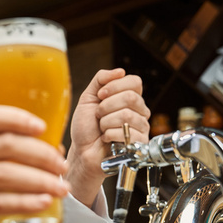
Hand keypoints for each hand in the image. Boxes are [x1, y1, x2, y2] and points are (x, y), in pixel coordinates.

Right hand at [0, 105, 67, 222]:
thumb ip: (6, 155)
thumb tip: (54, 152)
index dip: (16, 118)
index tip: (42, 127)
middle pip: (3, 145)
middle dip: (40, 154)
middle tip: (62, 166)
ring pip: (3, 174)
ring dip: (38, 180)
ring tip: (61, 188)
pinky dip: (23, 202)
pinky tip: (43, 203)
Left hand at [65, 68, 150, 205]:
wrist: (82, 152)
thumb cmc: (86, 128)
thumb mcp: (88, 98)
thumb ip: (101, 80)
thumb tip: (120, 71)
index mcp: (129, 98)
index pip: (135, 82)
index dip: (115, 86)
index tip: (100, 96)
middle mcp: (139, 111)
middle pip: (131, 97)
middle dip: (106, 106)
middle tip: (98, 115)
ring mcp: (141, 127)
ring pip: (127, 115)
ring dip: (105, 122)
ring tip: (101, 128)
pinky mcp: (140, 143)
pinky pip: (126, 132)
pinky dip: (108, 135)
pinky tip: (105, 139)